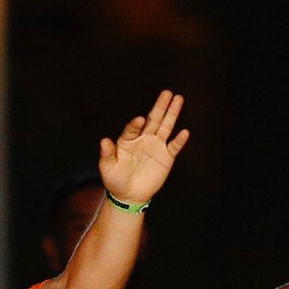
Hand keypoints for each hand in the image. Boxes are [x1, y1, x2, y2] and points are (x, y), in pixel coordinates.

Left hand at [98, 90, 189, 206]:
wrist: (129, 195)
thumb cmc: (115, 179)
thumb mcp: (107, 167)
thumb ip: (107, 153)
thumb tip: (103, 140)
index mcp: (128, 138)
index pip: (133, 127)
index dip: (136, 123)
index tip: (140, 120)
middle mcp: (143, 138)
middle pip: (153, 119)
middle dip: (160, 106)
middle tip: (167, 93)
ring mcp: (156, 146)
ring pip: (166, 127)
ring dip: (172, 114)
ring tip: (178, 99)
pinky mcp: (166, 157)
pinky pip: (174, 146)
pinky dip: (179, 140)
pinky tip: (185, 132)